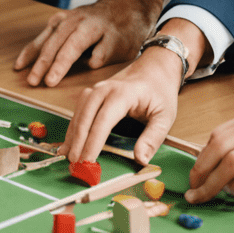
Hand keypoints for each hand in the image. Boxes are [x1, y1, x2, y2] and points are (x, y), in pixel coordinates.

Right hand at [15, 0, 173, 86]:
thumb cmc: (126, 28)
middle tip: (32, 81)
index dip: (59, 65)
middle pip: (54, 43)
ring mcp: (66, 18)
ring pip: (46, 36)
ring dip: (33, 54)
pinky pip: (45, 32)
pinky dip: (34, 45)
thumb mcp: (125, 44)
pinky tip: (25, 57)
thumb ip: (106, 52)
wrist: (125, 3)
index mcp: (90, 27)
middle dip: (41, 63)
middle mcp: (74, 20)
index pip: (71, 48)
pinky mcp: (62, 19)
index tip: (50, 81)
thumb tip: (90, 62)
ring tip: (20, 68)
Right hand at [63, 27, 197, 165]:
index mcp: (123, 94)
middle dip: (78, 141)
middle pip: (86, 115)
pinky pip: (79, 110)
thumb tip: (140, 160)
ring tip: (68, 157)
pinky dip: (73, 127)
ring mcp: (97, 89)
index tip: (87, 161)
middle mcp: (105, 89)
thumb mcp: (165, 116)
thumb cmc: (160, 91)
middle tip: (75, 165)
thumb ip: (153, 138)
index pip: (104, 120)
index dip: (93, 142)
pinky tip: (70, 143)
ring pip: (79, 112)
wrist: (155, 67)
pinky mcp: (94, 93)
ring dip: (72, 135)